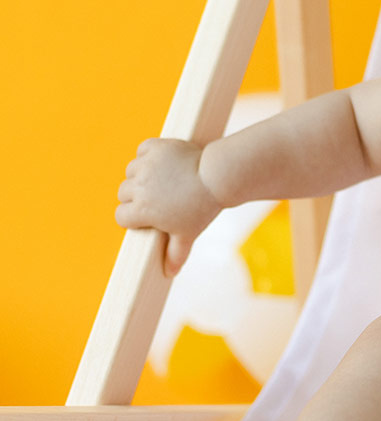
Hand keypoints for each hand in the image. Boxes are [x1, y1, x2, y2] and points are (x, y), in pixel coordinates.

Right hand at [116, 138, 221, 276]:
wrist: (218, 176)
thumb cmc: (203, 207)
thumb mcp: (188, 233)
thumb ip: (176, 254)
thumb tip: (169, 273)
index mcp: (142, 210)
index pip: (122, 216)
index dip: (134, 218)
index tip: (149, 216)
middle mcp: (139, 186)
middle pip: (124, 193)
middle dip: (137, 197)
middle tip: (158, 198)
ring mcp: (146, 165)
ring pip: (131, 171)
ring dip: (140, 175)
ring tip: (161, 180)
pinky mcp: (155, 147)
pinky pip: (142, 150)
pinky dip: (148, 154)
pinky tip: (161, 162)